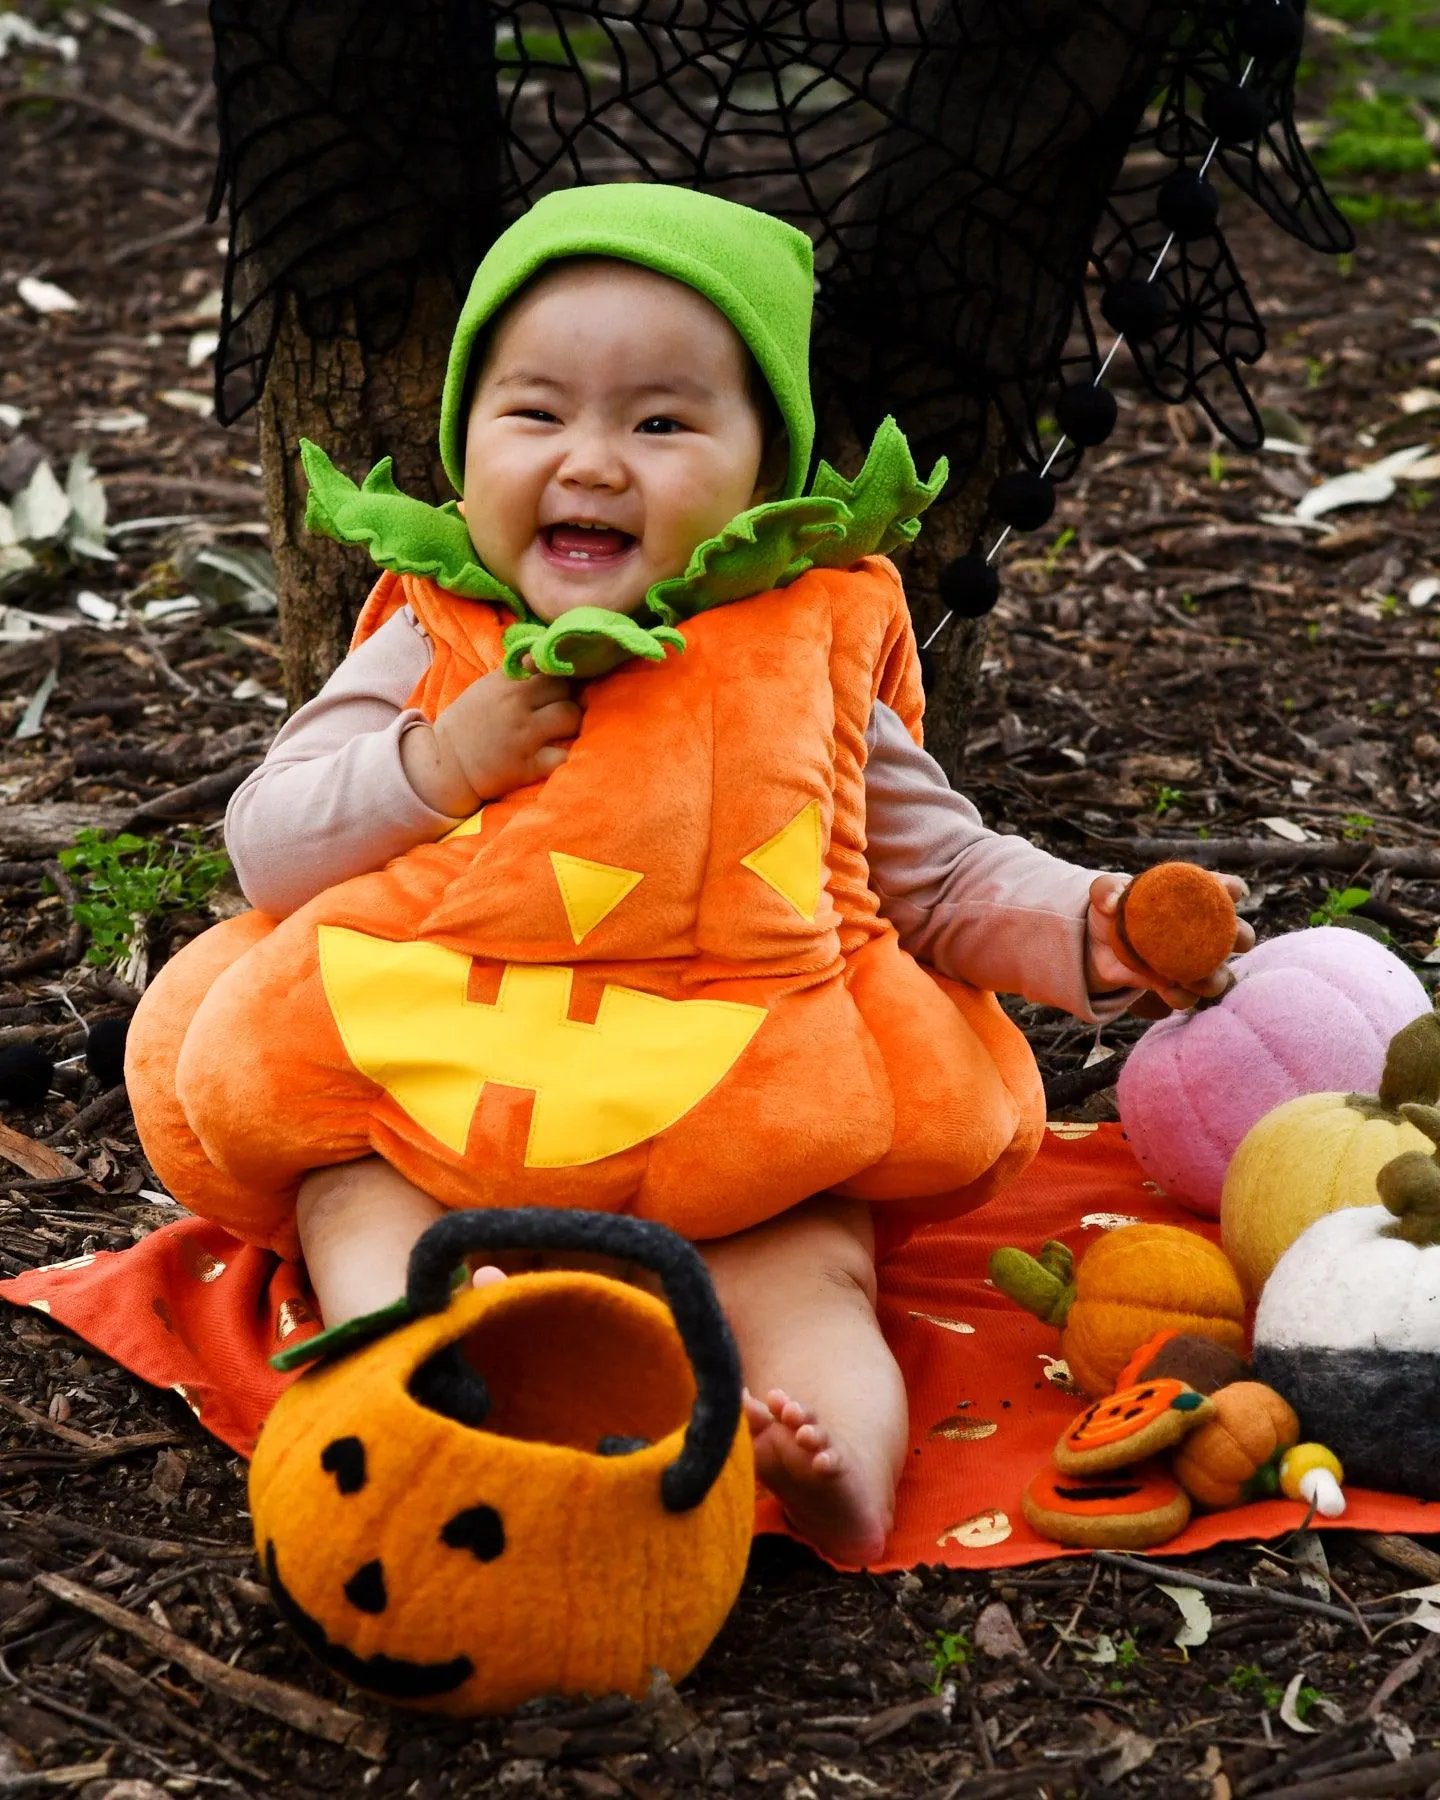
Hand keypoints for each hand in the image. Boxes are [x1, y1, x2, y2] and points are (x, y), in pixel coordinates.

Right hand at [401, 667, 579, 814]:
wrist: (446, 764)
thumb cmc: (468, 724)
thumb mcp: (486, 687)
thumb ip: (515, 674)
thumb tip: (543, 660)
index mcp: (506, 683)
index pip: (549, 665)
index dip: (558, 676)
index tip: (557, 687)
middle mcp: (516, 705)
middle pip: (566, 689)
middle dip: (568, 698)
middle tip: (558, 711)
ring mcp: (523, 736)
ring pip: (572, 717)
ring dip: (572, 724)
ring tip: (561, 731)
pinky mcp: (527, 766)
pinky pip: (563, 756)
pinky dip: (566, 755)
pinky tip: (558, 754)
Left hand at [1084, 871, 1254, 1011]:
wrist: (1098, 945)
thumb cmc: (1113, 909)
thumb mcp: (1105, 893)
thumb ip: (1106, 890)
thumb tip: (1111, 903)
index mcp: (1193, 898)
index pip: (1223, 888)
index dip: (1232, 888)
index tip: (1232, 890)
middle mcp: (1204, 931)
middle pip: (1239, 934)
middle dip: (1242, 937)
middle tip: (1235, 940)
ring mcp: (1193, 962)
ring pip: (1220, 974)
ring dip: (1216, 978)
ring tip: (1201, 979)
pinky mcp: (1174, 986)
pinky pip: (1187, 996)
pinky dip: (1181, 995)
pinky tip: (1168, 990)